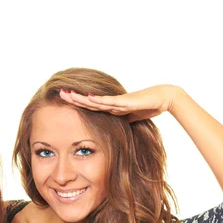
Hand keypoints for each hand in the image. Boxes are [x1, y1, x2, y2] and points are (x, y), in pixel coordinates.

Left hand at [59, 85, 179, 122]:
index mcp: (111, 107)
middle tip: (59, 93)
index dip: (78, 103)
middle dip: (73, 98)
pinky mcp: (125, 101)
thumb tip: (115, 129)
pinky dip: (98, 100)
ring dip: (80, 98)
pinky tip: (87, 97)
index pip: (90, 105)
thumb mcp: (131, 118)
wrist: (163, 99)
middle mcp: (111, 103)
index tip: (65, 100)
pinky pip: (109, 102)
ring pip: (94, 100)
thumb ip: (122, 121)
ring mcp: (117, 101)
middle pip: (88, 101)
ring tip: (67, 94)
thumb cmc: (148, 107)